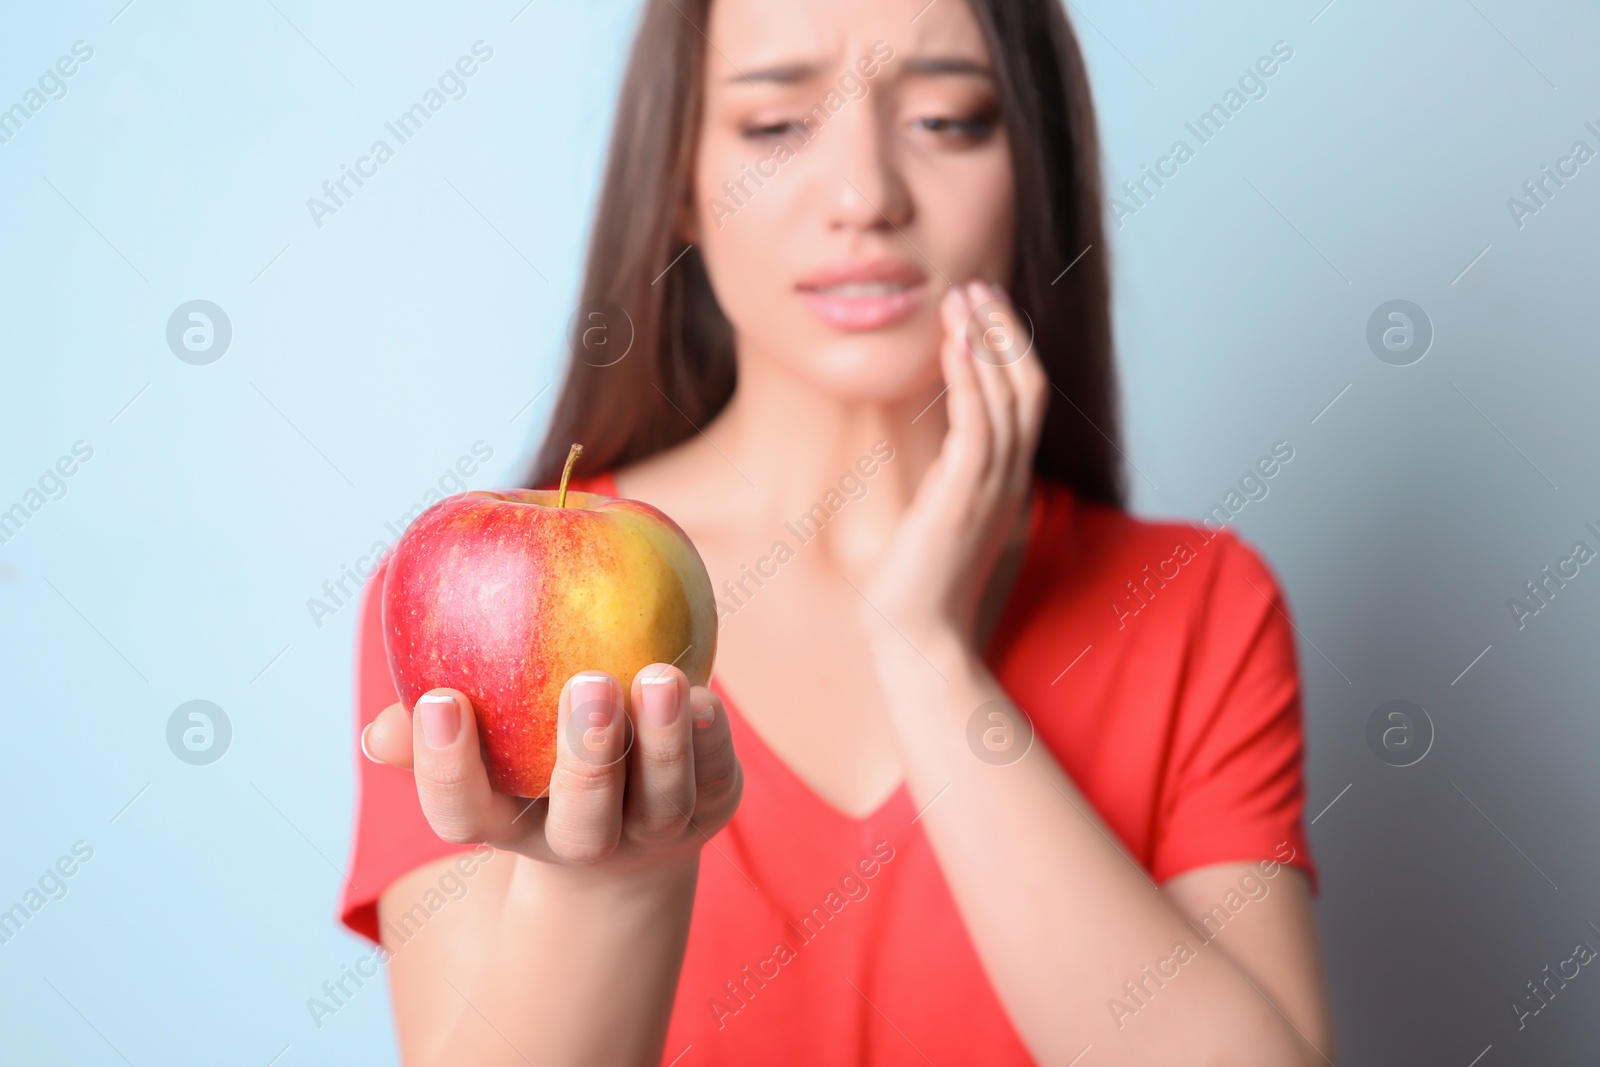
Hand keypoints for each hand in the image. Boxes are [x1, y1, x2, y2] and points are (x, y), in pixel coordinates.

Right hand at [362, 665, 741, 877]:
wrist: (632, 813)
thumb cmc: (531, 753)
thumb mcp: (481, 745)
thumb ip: (429, 729)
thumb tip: (380, 733)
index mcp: (511, 823)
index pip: (464, 814)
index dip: (446, 767)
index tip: (442, 697)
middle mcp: (584, 838)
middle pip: (582, 819)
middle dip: (585, 757)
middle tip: (586, 685)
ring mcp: (655, 827)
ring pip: (660, 799)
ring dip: (661, 741)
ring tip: (660, 678)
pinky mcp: (712, 804)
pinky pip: (716, 775)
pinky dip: (713, 741)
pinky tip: (706, 698)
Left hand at [864, 279, 1048, 649]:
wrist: (918, 637)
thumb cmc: (921, 584)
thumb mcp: (942, 518)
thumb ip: (950, 480)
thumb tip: (937, 447)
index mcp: (1009, 481)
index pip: (1024, 399)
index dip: (1010, 349)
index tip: (985, 310)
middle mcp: (1011, 479)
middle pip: (1026, 385)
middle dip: (1004, 330)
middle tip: (977, 286)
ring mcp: (994, 487)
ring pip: (1008, 396)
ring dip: (987, 341)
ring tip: (963, 298)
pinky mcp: (966, 496)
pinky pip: (978, 424)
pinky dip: (970, 378)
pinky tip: (955, 345)